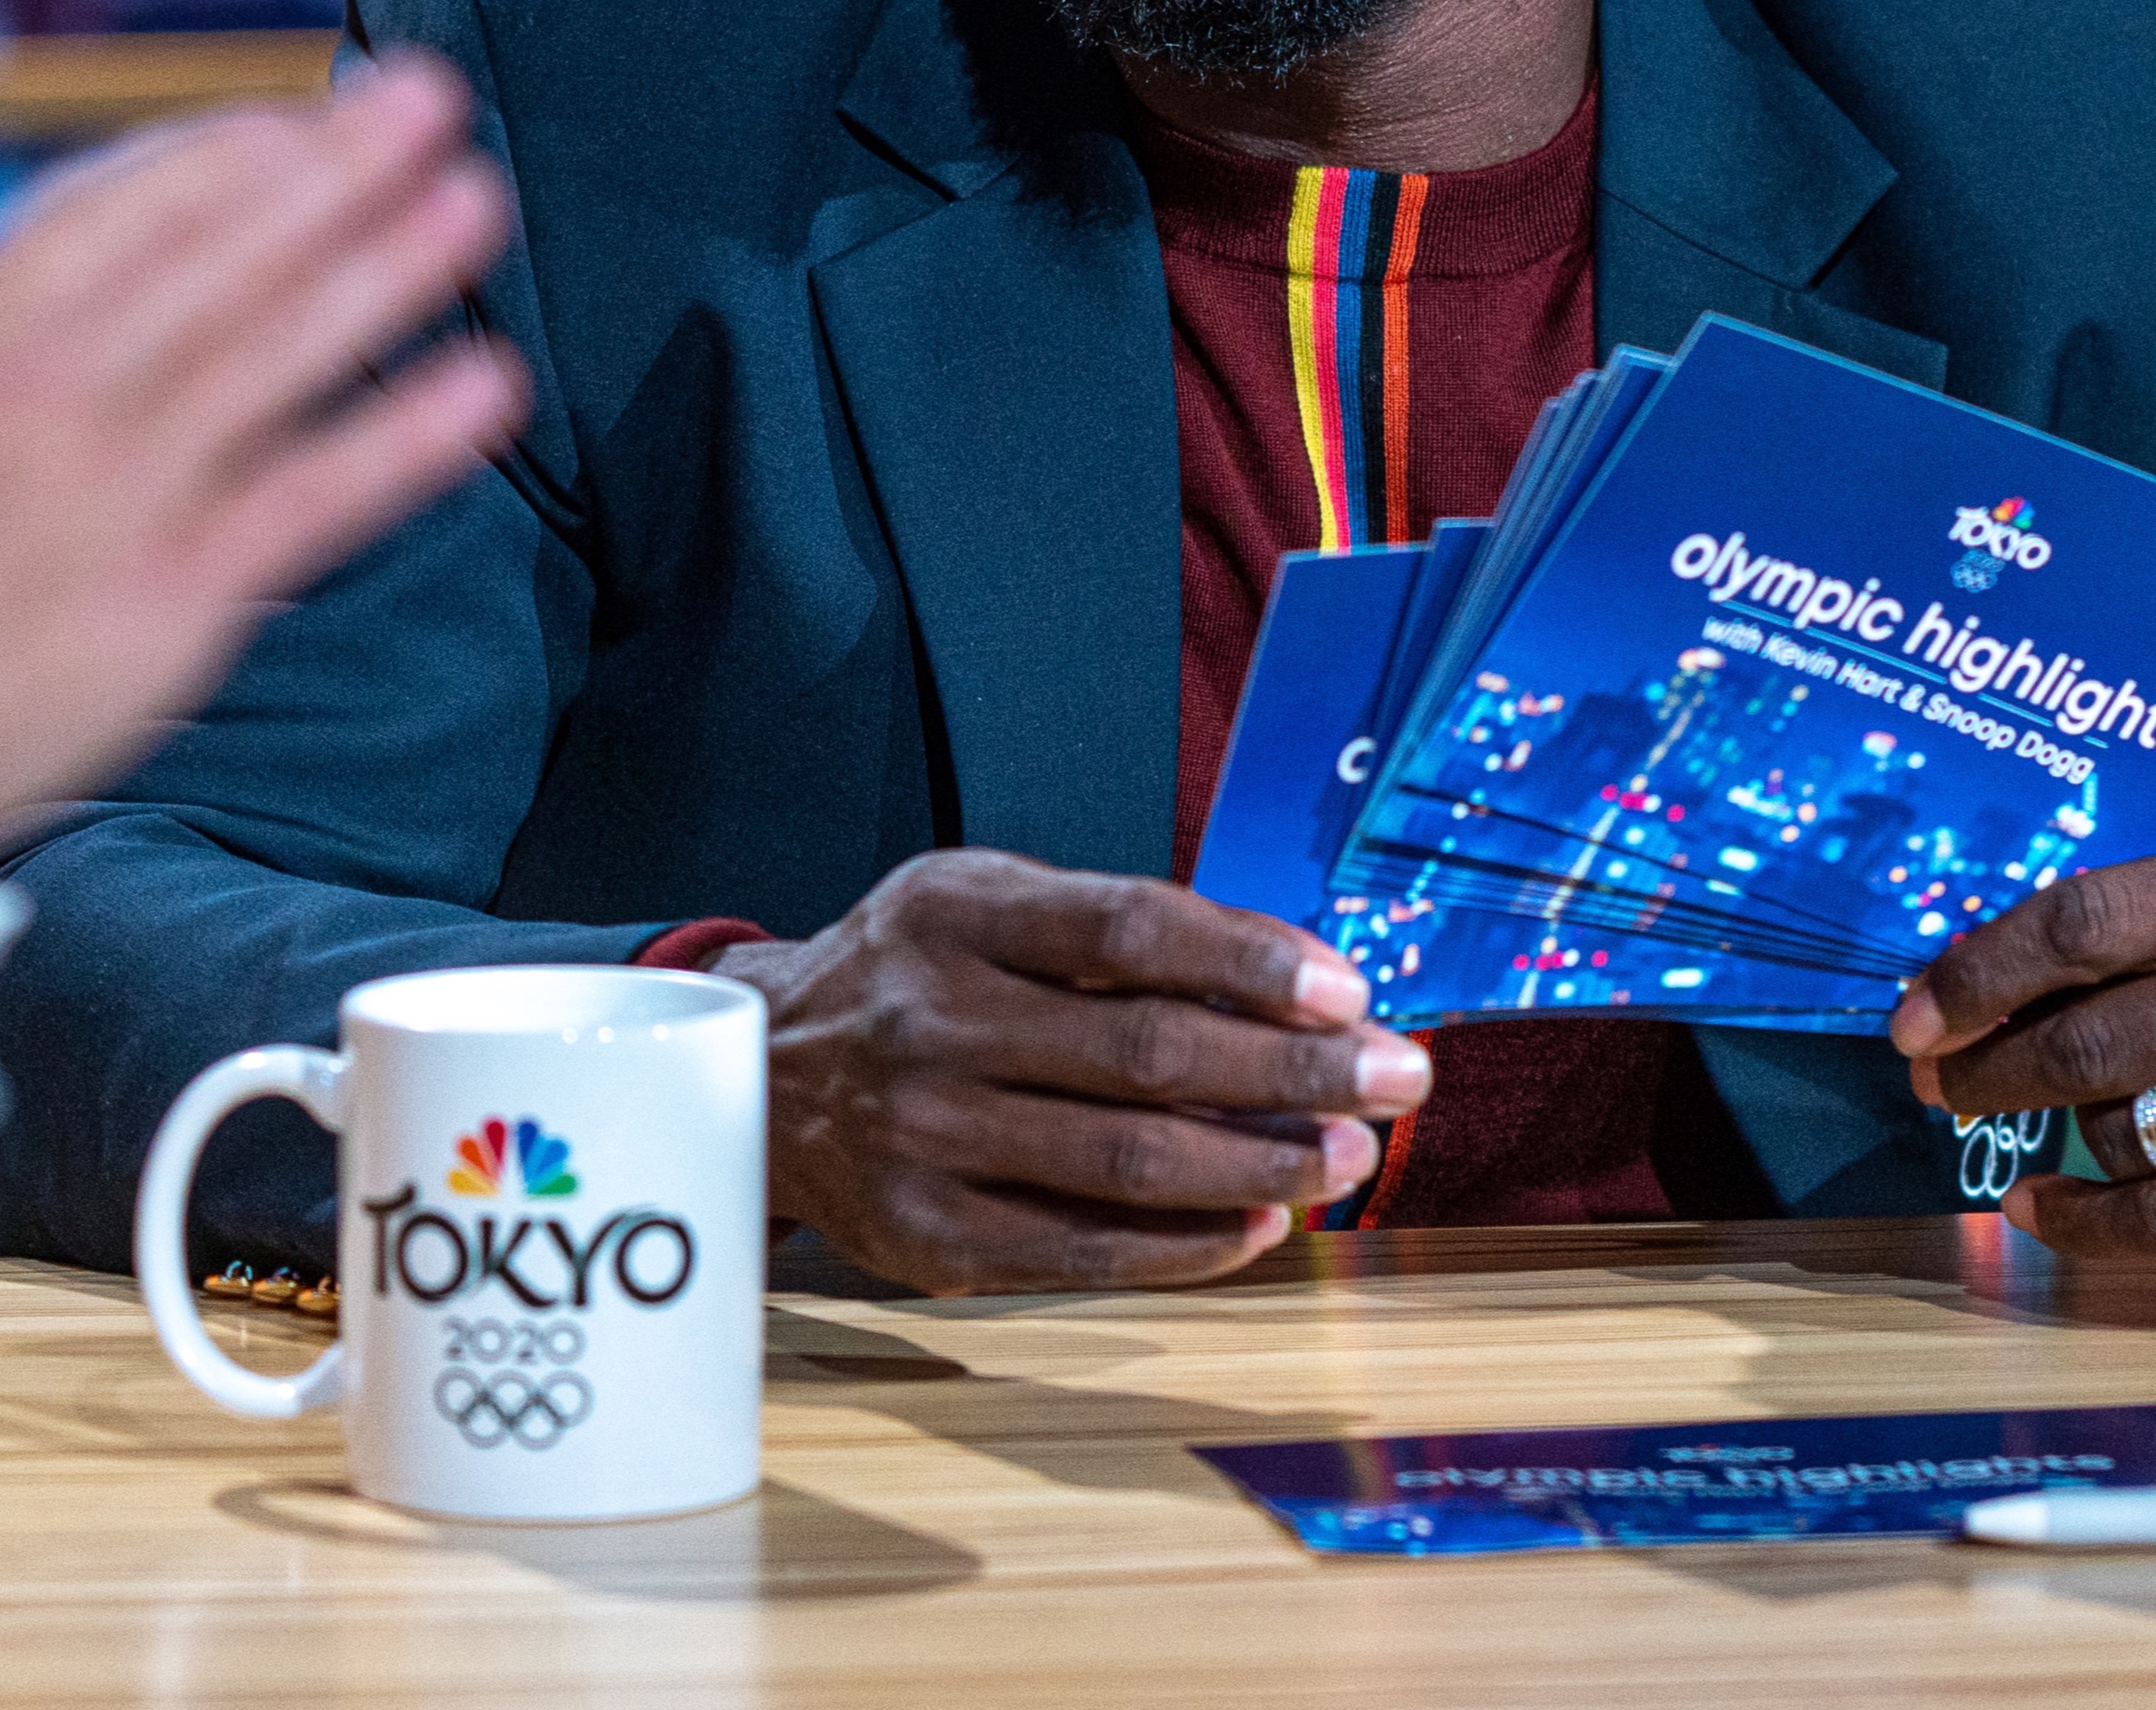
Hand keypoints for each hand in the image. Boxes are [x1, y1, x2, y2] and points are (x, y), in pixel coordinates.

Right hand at [0, 59, 527, 866]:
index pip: (107, 211)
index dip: (213, 156)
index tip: (285, 118)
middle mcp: (42, 394)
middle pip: (219, 251)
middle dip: (332, 166)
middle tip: (426, 96)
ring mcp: (111, 492)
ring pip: (281, 348)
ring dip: (389, 263)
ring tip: (476, 196)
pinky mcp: (165, 602)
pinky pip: (314, 499)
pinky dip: (408, 436)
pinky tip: (487, 383)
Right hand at [711, 853, 1436, 1295]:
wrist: (758, 1074)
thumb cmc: (917, 974)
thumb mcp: (993, 903)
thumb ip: (1123, 931)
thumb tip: (1298, 980)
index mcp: (958, 916)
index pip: (1129, 931)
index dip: (1250, 961)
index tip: (1348, 990)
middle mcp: (934, 1023)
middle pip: (1147, 1053)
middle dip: (1295, 1071)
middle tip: (1397, 1080)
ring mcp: (923, 1136)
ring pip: (1124, 1163)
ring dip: (1259, 1165)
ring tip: (1349, 1159)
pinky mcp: (923, 1234)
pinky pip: (1077, 1251)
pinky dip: (1182, 1246)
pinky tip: (1257, 1226)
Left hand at [1889, 827, 2155, 1275]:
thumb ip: (2136, 920)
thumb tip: (1970, 980)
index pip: (2084, 925)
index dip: (1980, 973)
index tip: (1912, 1017)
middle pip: (2089, 1039)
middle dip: (1989, 1068)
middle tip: (1938, 1084)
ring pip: (2121, 1131)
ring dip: (2077, 1134)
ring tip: (2085, 1122)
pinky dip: (2080, 1220)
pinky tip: (2039, 1205)